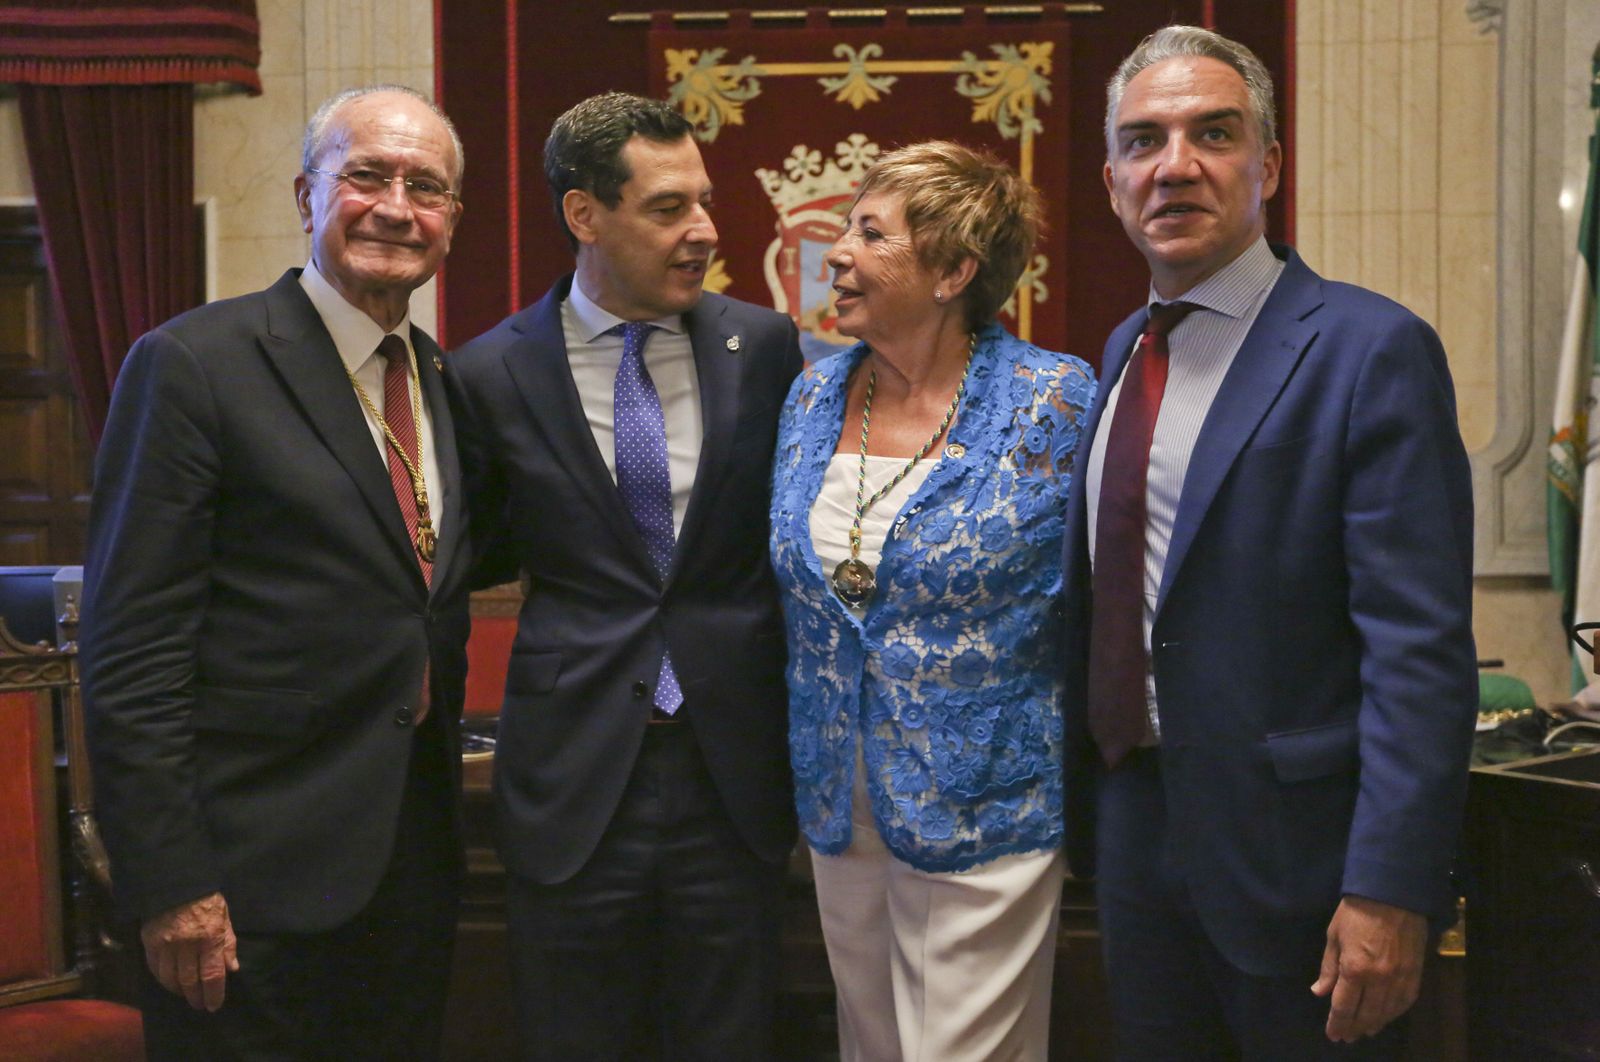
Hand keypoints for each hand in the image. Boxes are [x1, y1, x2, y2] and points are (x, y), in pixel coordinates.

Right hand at [140, 892, 238, 1010]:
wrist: (176, 881)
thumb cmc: (206, 898)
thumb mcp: (224, 916)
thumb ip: (228, 943)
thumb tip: (232, 968)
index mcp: (209, 937)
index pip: (212, 974)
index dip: (213, 994)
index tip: (214, 1005)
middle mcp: (187, 944)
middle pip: (190, 981)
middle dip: (196, 997)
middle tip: (200, 1004)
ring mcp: (166, 944)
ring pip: (170, 978)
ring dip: (179, 991)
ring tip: (186, 994)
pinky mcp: (150, 942)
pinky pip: (155, 968)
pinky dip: (162, 979)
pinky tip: (169, 982)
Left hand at [1311, 895, 1426, 1041]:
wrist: (1393, 894)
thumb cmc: (1356, 912)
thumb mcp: (1334, 936)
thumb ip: (1328, 968)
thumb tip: (1319, 992)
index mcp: (1354, 969)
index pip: (1344, 1007)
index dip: (1337, 1024)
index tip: (1333, 1035)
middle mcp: (1378, 979)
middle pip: (1366, 1014)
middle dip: (1354, 1028)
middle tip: (1347, 1036)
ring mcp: (1399, 978)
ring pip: (1386, 1012)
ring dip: (1374, 1024)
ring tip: (1364, 1030)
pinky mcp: (1415, 974)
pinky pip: (1405, 1002)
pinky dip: (1394, 1013)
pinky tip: (1386, 1016)